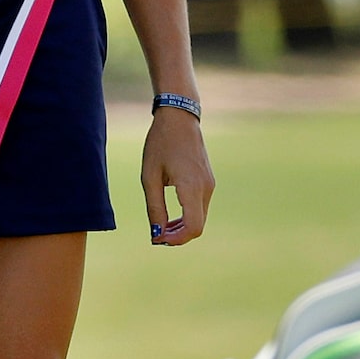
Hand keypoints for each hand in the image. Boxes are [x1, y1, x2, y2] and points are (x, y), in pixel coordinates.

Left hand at [143, 107, 213, 245]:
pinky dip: (187, 216)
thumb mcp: (150, 177)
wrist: (179, 118)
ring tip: (161, 227)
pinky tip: (171, 215)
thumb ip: (154, 208)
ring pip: (200, 218)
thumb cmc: (161, 144)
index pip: (193, 227)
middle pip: (198, 226)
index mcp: (191, 186)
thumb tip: (157, 235)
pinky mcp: (208, 181)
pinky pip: (200, 207)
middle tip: (156, 236)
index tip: (157, 238)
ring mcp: (210, 184)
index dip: (176, 239)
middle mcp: (205, 188)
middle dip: (177, 236)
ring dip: (182, 227)